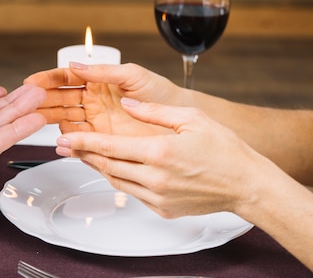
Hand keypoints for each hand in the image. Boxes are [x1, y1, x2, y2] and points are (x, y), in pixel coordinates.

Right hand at [24, 62, 185, 135]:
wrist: (179, 122)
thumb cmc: (161, 94)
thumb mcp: (133, 76)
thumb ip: (104, 71)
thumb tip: (76, 65)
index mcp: (98, 82)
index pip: (66, 78)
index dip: (48, 80)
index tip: (32, 82)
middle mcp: (93, 101)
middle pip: (59, 99)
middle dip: (41, 100)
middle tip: (26, 103)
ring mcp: (95, 122)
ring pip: (64, 119)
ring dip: (48, 119)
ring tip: (34, 120)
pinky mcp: (101, 140)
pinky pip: (78, 139)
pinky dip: (66, 140)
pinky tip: (57, 139)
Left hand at [55, 97, 273, 217]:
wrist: (247, 186)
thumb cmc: (225, 150)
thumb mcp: (191, 118)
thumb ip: (153, 111)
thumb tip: (126, 103)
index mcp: (159, 152)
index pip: (109, 147)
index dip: (82, 143)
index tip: (64, 139)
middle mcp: (155, 178)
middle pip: (106, 166)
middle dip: (83, 155)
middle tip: (65, 147)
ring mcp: (158, 197)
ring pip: (116, 181)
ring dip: (99, 167)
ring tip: (85, 155)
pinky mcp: (162, 209)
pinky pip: (132, 193)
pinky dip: (120, 179)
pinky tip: (116, 168)